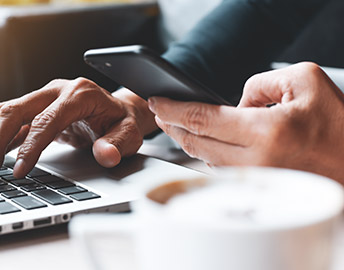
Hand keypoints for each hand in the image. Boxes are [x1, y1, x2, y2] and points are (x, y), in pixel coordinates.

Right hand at [0, 78, 156, 177]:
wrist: (118, 110)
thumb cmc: (122, 122)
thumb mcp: (129, 134)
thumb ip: (117, 143)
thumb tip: (105, 154)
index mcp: (79, 94)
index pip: (46, 121)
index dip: (30, 147)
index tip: (19, 171)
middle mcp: (57, 90)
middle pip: (16, 109)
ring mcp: (45, 97)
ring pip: (8, 111)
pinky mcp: (38, 108)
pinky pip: (12, 120)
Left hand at [149, 62, 343, 182]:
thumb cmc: (342, 125)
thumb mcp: (305, 81)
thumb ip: (260, 83)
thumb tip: (236, 102)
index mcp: (267, 131)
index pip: (202, 118)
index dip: (173, 109)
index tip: (157, 102)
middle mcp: (258, 160)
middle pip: (196, 143)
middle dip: (173, 126)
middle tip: (162, 112)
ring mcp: (258, 178)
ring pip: (206, 159)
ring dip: (188, 141)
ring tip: (179, 124)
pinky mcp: (262, 188)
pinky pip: (224, 171)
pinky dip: (208, 155)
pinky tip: (204, 143)